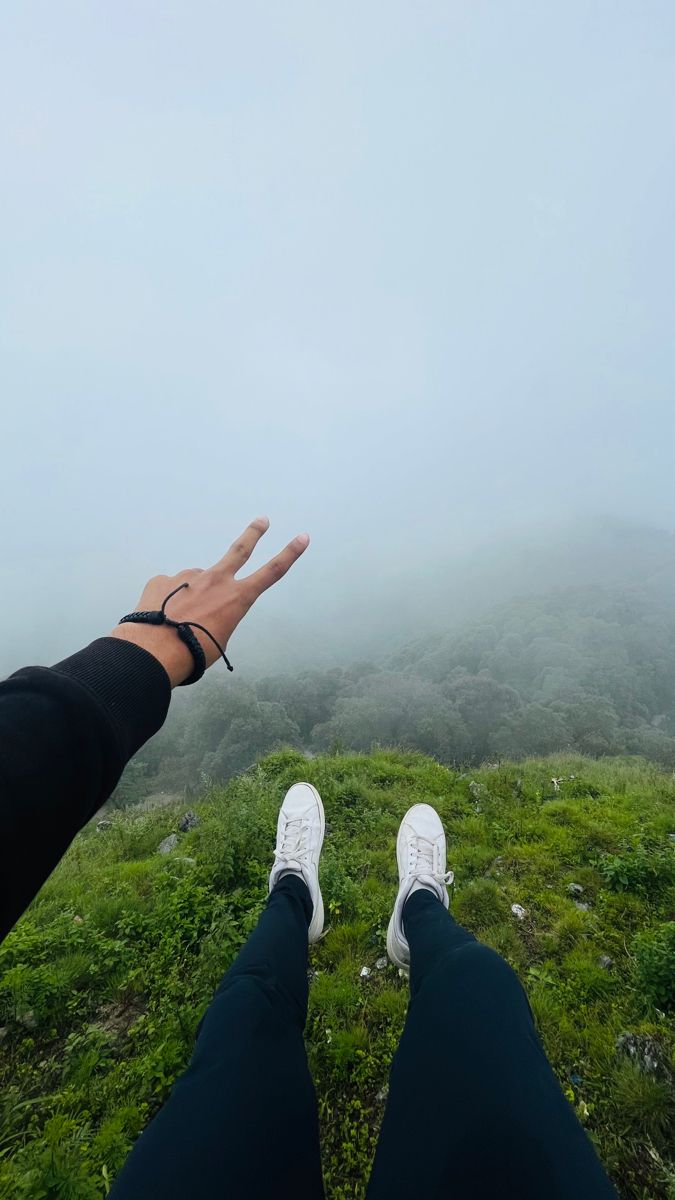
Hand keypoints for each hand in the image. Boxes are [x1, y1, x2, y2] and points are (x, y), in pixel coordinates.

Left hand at [109, 518, 308, 685]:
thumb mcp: (219, 638)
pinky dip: (166, 602)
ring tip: (178, 620)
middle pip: (240, 550)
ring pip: (194, 583)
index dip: (290, 554)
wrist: (156, 650)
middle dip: (254, 533)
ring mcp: (187, 577)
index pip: (272, 572)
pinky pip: (168, 591)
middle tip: (262, 520)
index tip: (302, 537)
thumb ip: (218, 616)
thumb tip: (203, 604)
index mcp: (236, 597)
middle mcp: (215, 580)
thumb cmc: (194, 652)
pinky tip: (160, 617)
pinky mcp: (162, 580)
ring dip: (191, 597)